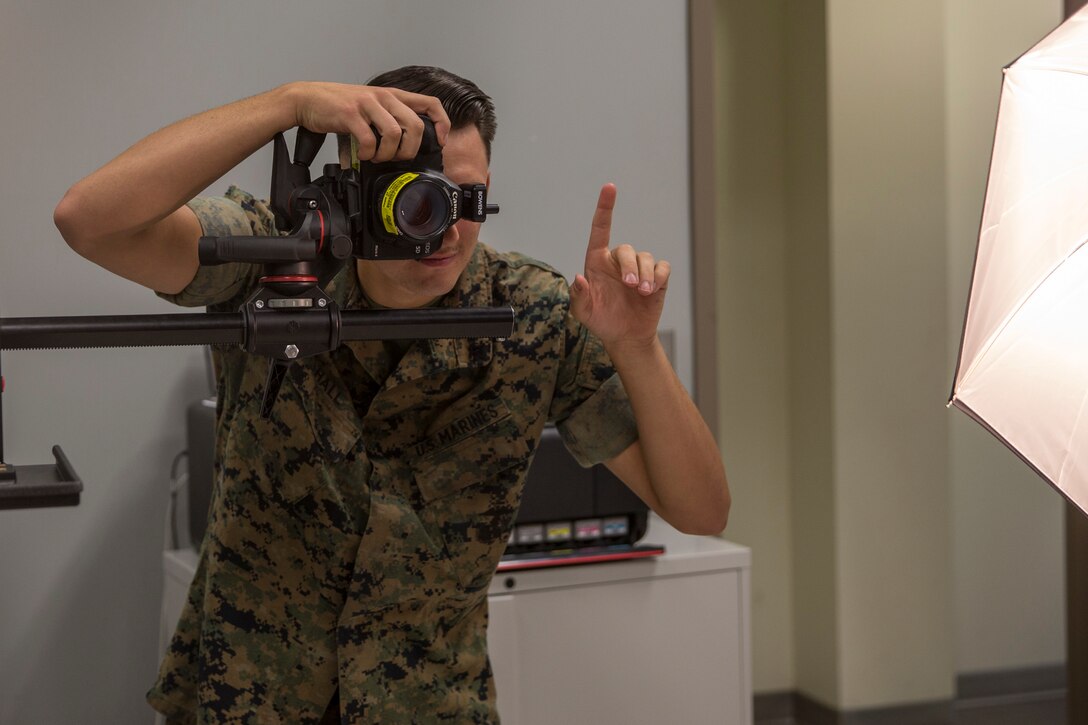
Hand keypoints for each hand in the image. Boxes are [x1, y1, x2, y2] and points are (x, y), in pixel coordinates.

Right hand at [286, 81, 450, 162]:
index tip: (440, 141)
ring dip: (387, 154)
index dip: (441, 123)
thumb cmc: (338, 107)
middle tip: (396, 158)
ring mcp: (367, 104)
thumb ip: (388, 121)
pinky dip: (368, 154)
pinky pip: (370, 140)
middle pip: (415, 126)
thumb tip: (404, 150)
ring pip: (395, 134)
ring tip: (375, 157)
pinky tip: (361, 155)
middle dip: (409, 150)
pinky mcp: (351, 114)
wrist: (306, 99)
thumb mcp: (370, 108)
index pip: (430, 103)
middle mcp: (383, 97)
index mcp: (392, 96)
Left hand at [569, 184, 669, 349]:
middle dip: (629, 266)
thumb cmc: (601, 321)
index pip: (600, 230)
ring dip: (645, 275)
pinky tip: (654, 290)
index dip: (605, 208)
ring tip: (642, 293)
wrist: (626, 337)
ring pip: (646, 257)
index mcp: (597, 263)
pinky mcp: (657, 278)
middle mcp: (618, 261)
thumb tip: (580, 278)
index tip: (609, 187)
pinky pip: (662, 267)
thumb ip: (579, 297)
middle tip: (630, 286)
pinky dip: (659, 277)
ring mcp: (639, 269)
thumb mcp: (584, 313)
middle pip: (626, 249)